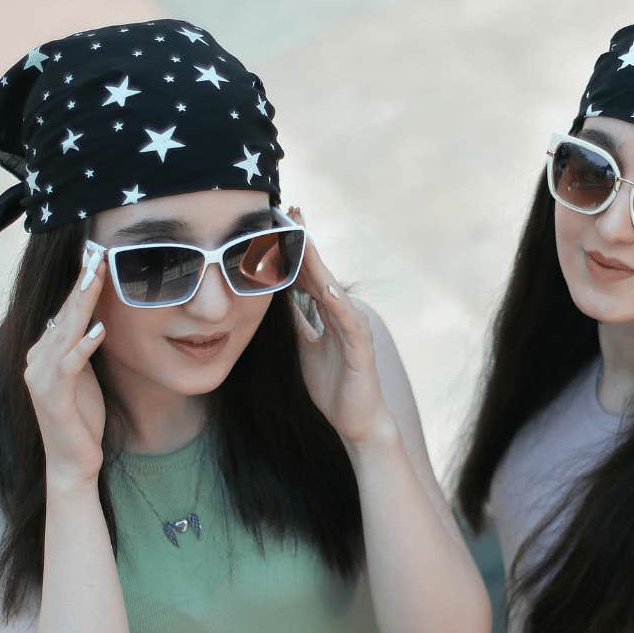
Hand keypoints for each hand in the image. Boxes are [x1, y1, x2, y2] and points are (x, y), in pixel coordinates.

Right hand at [24, 247, 107, 489]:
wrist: (73, 461)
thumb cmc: (81, 418)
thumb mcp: (85, 376)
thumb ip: (82, 350)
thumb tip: (93, 322)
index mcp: (44, 353)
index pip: (64, 312)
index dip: (79, 285)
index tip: (96, 258)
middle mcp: (36, 360)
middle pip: (63, 315)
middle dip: (80, 284)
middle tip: (97, 255)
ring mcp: (41, 377)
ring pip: (65, 332)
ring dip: (82, 305)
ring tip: (97, 279)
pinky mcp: (53, 396)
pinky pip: (71, 365)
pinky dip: (85, 346)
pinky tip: (100, 329)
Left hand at [288, 207, 395, 446]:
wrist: (356, 422)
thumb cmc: (331, 385)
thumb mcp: (302, 347)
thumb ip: (294, 322)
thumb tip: (272, 298)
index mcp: (328, 313)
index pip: (308, 273)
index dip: (293, 248)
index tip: (275, 222)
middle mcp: (343, 313)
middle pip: (320, 271)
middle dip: (304, 241)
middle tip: (289, 210)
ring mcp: (354, 328)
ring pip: (332, 288)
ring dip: (317, 262)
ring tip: (302, 236)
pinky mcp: (361, 348)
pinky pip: (347, 320)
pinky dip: (336, 301)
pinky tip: (324, 284)